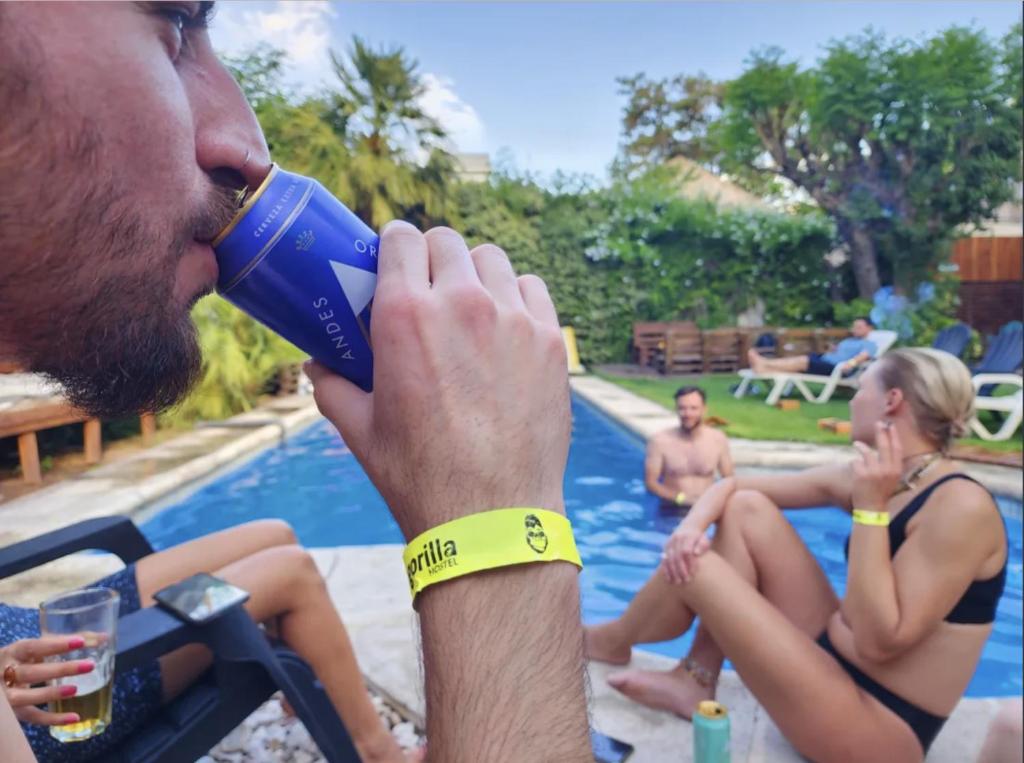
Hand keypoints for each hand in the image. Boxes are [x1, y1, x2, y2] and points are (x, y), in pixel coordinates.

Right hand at [1, 635, 94, 725]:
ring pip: (25, 697)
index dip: (56, 644)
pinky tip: (74, 717)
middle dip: (60, 670)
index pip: (33, 647)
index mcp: (13, 652)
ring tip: (75, 690)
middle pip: (30, 673)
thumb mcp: (33, 650)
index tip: (81, 642)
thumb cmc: (20, 660)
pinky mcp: (12, 713)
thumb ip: (64, 643)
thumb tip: (103, 637)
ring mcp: (6, 695)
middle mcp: (5, 673)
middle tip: (90, 665)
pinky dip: (52, 719)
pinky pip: (31, 717)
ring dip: (50, 694)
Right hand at [308, 223, 569, 538]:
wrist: (491, 516)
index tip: (395, 260)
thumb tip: (317, 366)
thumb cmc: (419, 477)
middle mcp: (461, 304)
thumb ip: (333, 387)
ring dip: (475, 272)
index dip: (395, 245)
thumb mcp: (360, 432)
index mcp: (404, 316)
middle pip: (447, 242)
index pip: (401, 239)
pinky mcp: (549, 340)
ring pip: (492, 259)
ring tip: (470, 305)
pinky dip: (517, 296)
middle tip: (429, 288)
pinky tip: (507, 325)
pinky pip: (533, 289)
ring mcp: (512, 319)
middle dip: (432, 257)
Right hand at [661, 524, 710, 583]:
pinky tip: (669, 579)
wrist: (690, 525)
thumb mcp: (704, 539)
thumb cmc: (700, 536)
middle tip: (685, 581)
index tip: (693, 574)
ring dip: (673, 571)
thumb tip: (696, 553)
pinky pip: (664, 559)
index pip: (687, 551)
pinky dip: (666, 569)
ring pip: (669, 558)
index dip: (689, 563)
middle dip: (681, 570)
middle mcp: (677, 539)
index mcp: (687, 536)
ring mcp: (670, 542)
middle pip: (677, 556)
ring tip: (677, 582)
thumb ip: (702, 545)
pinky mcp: (666, 546)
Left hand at [851, 422, 903, 509]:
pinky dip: (854, 464)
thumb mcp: (891, 479)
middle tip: (877, 423)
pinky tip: (855, 470)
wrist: (872, 508)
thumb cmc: (881, 492)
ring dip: (860, 446)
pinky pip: (855, 461)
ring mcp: (874, 472)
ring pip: (866, 452)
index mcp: (896, 470)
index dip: (894, 436)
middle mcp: (887, 470)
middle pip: (884, 446)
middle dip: (880, 432)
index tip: (891, 426)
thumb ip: (890, 464)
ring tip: (856, 444)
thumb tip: (886, 446)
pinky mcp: (862, 474)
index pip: (897, 449)